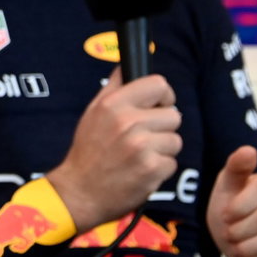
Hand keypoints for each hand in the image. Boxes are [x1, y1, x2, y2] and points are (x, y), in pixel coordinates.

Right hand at [46, 70, 181, 230]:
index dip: (163, 96)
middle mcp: (128, 122)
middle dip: (162, 127)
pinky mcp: (152, 169)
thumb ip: (113, 87)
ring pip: (175, 140)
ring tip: (140, 156)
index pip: (159, 84)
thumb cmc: (88, 151)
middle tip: (143, 138)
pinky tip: (141, 171)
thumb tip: (125, 65)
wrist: (80, 191)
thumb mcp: (93, 112)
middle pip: (174, 115)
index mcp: (114, 104)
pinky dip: (160, 169)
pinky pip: (172, 163)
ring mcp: (141, 146)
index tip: (158, 106)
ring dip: (162, 150)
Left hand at [206, 145, 256, 256]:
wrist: (243, 242)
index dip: (241, 204)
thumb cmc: (235, 208)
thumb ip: (236, 168)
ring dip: (250, 247)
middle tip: (228, 235)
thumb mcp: (228, 186)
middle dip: (242, 229)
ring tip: (235, 249)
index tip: (225, 215)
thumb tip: (248, 150)